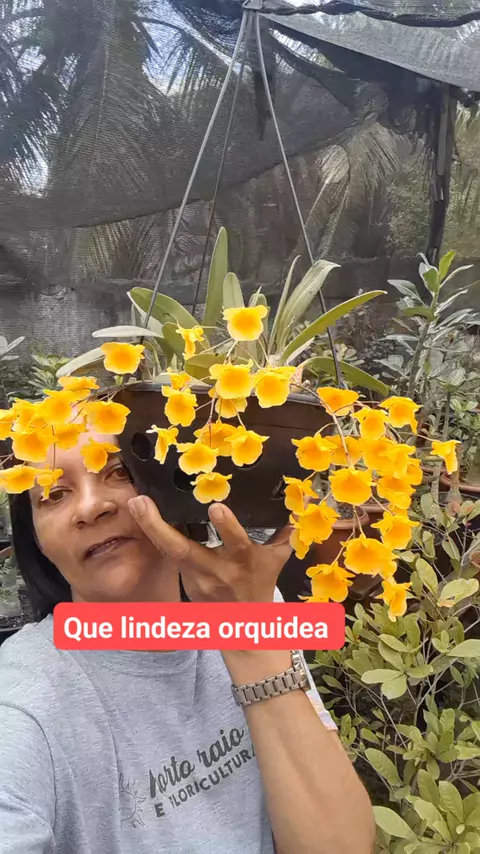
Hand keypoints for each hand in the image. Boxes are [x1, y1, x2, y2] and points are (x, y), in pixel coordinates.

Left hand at [128, 496, 291, 602]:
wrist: (244, 629)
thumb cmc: (261, 585)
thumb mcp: (278, 560)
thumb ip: (287, 531)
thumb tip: (304, 500)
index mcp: (242, 563)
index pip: (237, 545)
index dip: (228, 527)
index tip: (216, 506)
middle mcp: (215, 570)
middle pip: (182, 550)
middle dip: (159, 527)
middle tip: (140, 501)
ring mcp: (194, 577)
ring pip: (168, 552)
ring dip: (149, 527)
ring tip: (134, 503)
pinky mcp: (183, 578)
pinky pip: (168, 553)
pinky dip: (154, 533)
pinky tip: (140, 515)